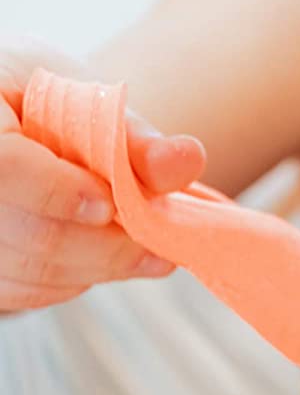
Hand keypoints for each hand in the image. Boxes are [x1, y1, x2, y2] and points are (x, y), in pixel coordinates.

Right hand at [0, 44, 205, 313]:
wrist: (22, 128)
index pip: (6, 166)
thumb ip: (133, 137)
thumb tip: (186, 159)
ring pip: (37, 271)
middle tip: (159, 243)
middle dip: (107, 246)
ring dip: (102, 266)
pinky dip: (79, 277)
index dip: (59, 193)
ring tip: (143, 247)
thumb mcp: (89, 102)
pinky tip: (102, 254)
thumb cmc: (54, 104)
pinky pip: (32, 292)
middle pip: (33, 234)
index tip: (109, 206)